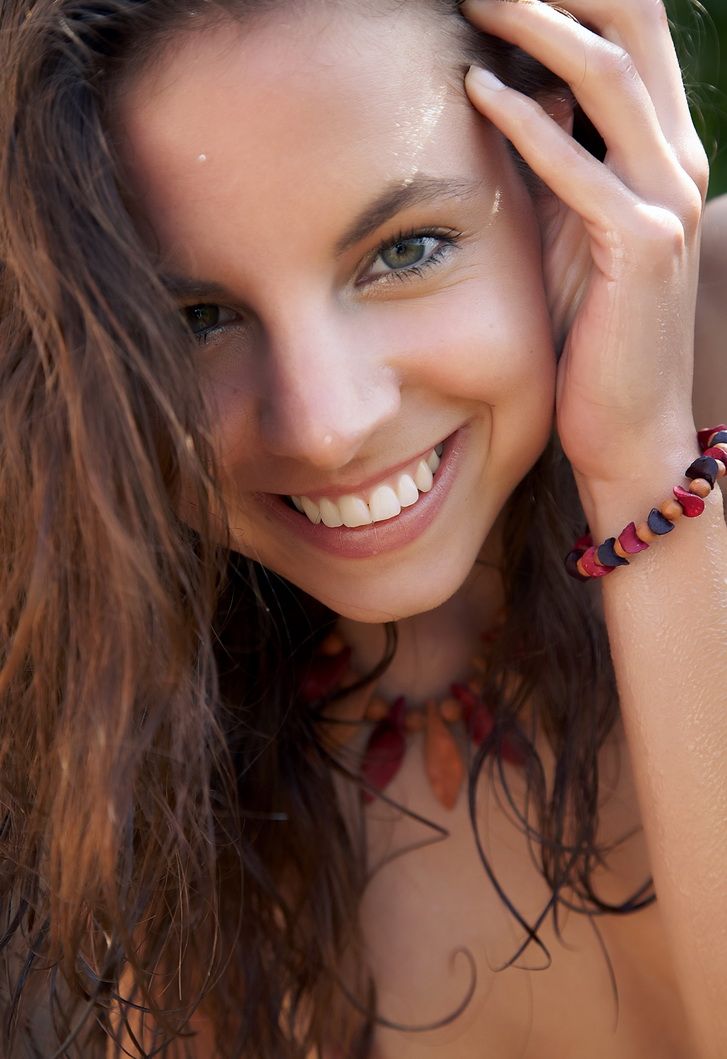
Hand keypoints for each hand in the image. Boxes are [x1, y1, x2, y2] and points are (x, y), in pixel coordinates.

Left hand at [460, 0, 709, 486]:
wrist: (629, 425)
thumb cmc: (589, 330)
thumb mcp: (569, 230)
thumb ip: (556, 161)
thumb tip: (518, 90)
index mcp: (663, 152)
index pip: (635, 34)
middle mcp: (677, 163)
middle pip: (635, 28)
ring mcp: (665, 204)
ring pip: (613, 80)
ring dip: (540, 28)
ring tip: (476, 0)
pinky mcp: (639, 249)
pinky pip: (579, 168)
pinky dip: (528, 125)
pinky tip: (477, 92)